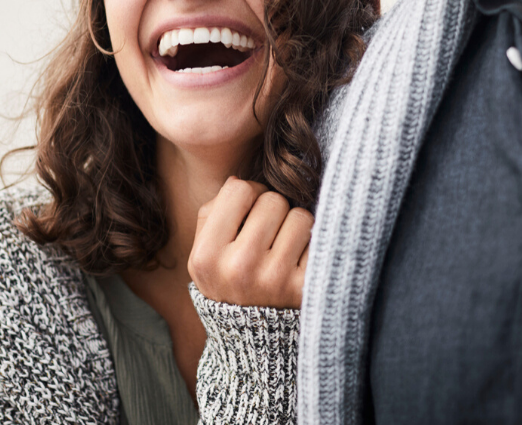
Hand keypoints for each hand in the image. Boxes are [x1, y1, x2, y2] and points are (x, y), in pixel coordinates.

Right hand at [188, 177, 311, 308]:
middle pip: (273, 200)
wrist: (251, 340)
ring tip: (283, 246)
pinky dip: (311, 246)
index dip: (248, 194)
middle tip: (268, 232)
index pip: (239, 190)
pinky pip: (319, 240)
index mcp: (207, 256)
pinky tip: (297, 262)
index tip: (250, 209)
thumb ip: (212, 213)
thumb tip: (239, 180)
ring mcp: (274, 280)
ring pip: (301, 216)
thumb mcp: (202, 255)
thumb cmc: (227, 283)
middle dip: (273, 210)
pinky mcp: (304, 289)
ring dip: (295, 226)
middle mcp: (239, 268)